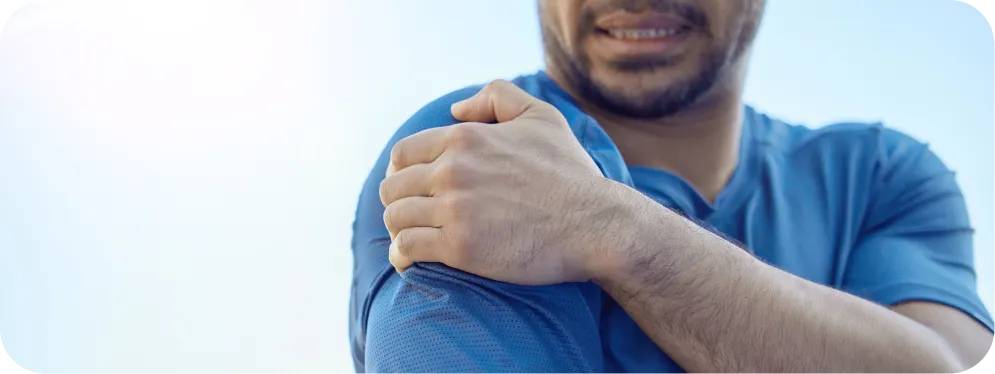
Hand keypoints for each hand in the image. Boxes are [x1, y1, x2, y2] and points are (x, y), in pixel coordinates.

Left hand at [379, 80, 625, 284]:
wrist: (595, 225)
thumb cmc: (570, 173)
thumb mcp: (541, 116)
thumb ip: (496, 97)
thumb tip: (455, 109)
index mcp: (464, 138)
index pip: (403, 154)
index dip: (403, 172)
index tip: (414, 188)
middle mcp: (452, 170)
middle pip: (393, 187)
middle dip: (400, 201)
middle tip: (415, 215)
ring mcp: (453, 209)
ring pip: (395, 218)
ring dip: (400, 229)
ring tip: (413, 237)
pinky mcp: (459, 247)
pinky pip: (407, 248)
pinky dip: (402, 255)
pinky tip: (409, 260)